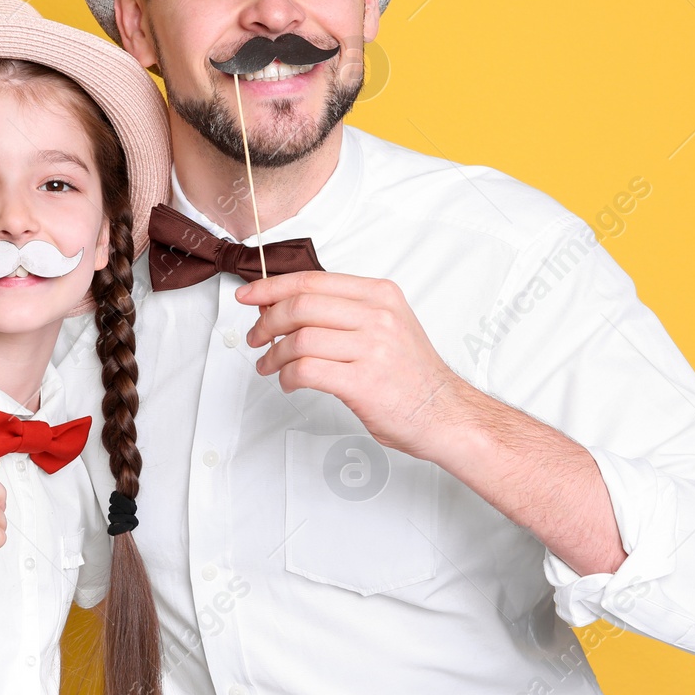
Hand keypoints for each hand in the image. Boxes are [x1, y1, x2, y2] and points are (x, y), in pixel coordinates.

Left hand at [239, 271, 481, 462]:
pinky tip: (288, 382)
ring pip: (298, 339)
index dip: (271, 287)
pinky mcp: (363, 382)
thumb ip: (344, 311)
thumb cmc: (412, 375)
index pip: (312, 280)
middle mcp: (378, 316)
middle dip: (266, 322)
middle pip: (300, 305)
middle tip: (255, 337)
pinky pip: (305, 370)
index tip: (248, 296)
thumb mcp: (387, 324)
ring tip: (269, 365)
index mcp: (380, 295)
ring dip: (273, 354)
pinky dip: (286, 377)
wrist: (445, 414)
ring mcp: (372, 348)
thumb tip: (288, 307)